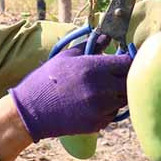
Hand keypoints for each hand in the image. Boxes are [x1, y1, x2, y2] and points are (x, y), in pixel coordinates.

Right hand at [8, 42, 131, 141]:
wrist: (31, 111)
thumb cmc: (47, 79)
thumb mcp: (67, 57)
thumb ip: (91, 46)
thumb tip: (108, 37)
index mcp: (93, 68)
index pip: (127, 63)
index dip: (128, 61)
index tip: (124, 61)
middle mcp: (100, 89)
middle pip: (129, 83)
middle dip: (125, 78)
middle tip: (115, 76)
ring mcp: (100, 109)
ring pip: (124, 100)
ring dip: (118, 94)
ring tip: (102, 91)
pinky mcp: (97, 124)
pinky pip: (113, 114)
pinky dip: (108, 109)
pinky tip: (93, 104)